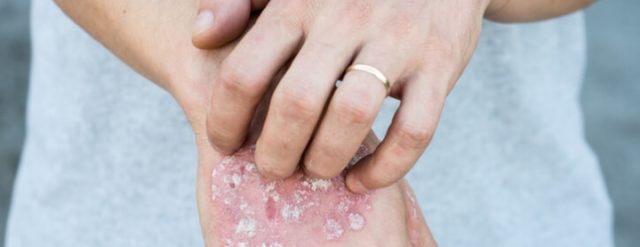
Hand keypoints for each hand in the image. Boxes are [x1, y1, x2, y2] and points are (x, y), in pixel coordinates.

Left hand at [55, 1, 435, 243]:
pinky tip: (362, 179)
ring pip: (352, 116)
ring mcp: (397, 40)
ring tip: (316, 170)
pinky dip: (387, 167)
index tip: (225, 144)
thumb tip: (202, 39)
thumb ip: (240, 3)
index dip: (225, 120)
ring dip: (326, 159)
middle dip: (275, 152)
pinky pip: (415, 129)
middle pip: (296, 103)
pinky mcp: (439, 63)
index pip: (244, 72)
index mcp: (300, 1)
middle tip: (272, 167)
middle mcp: (346, 17)